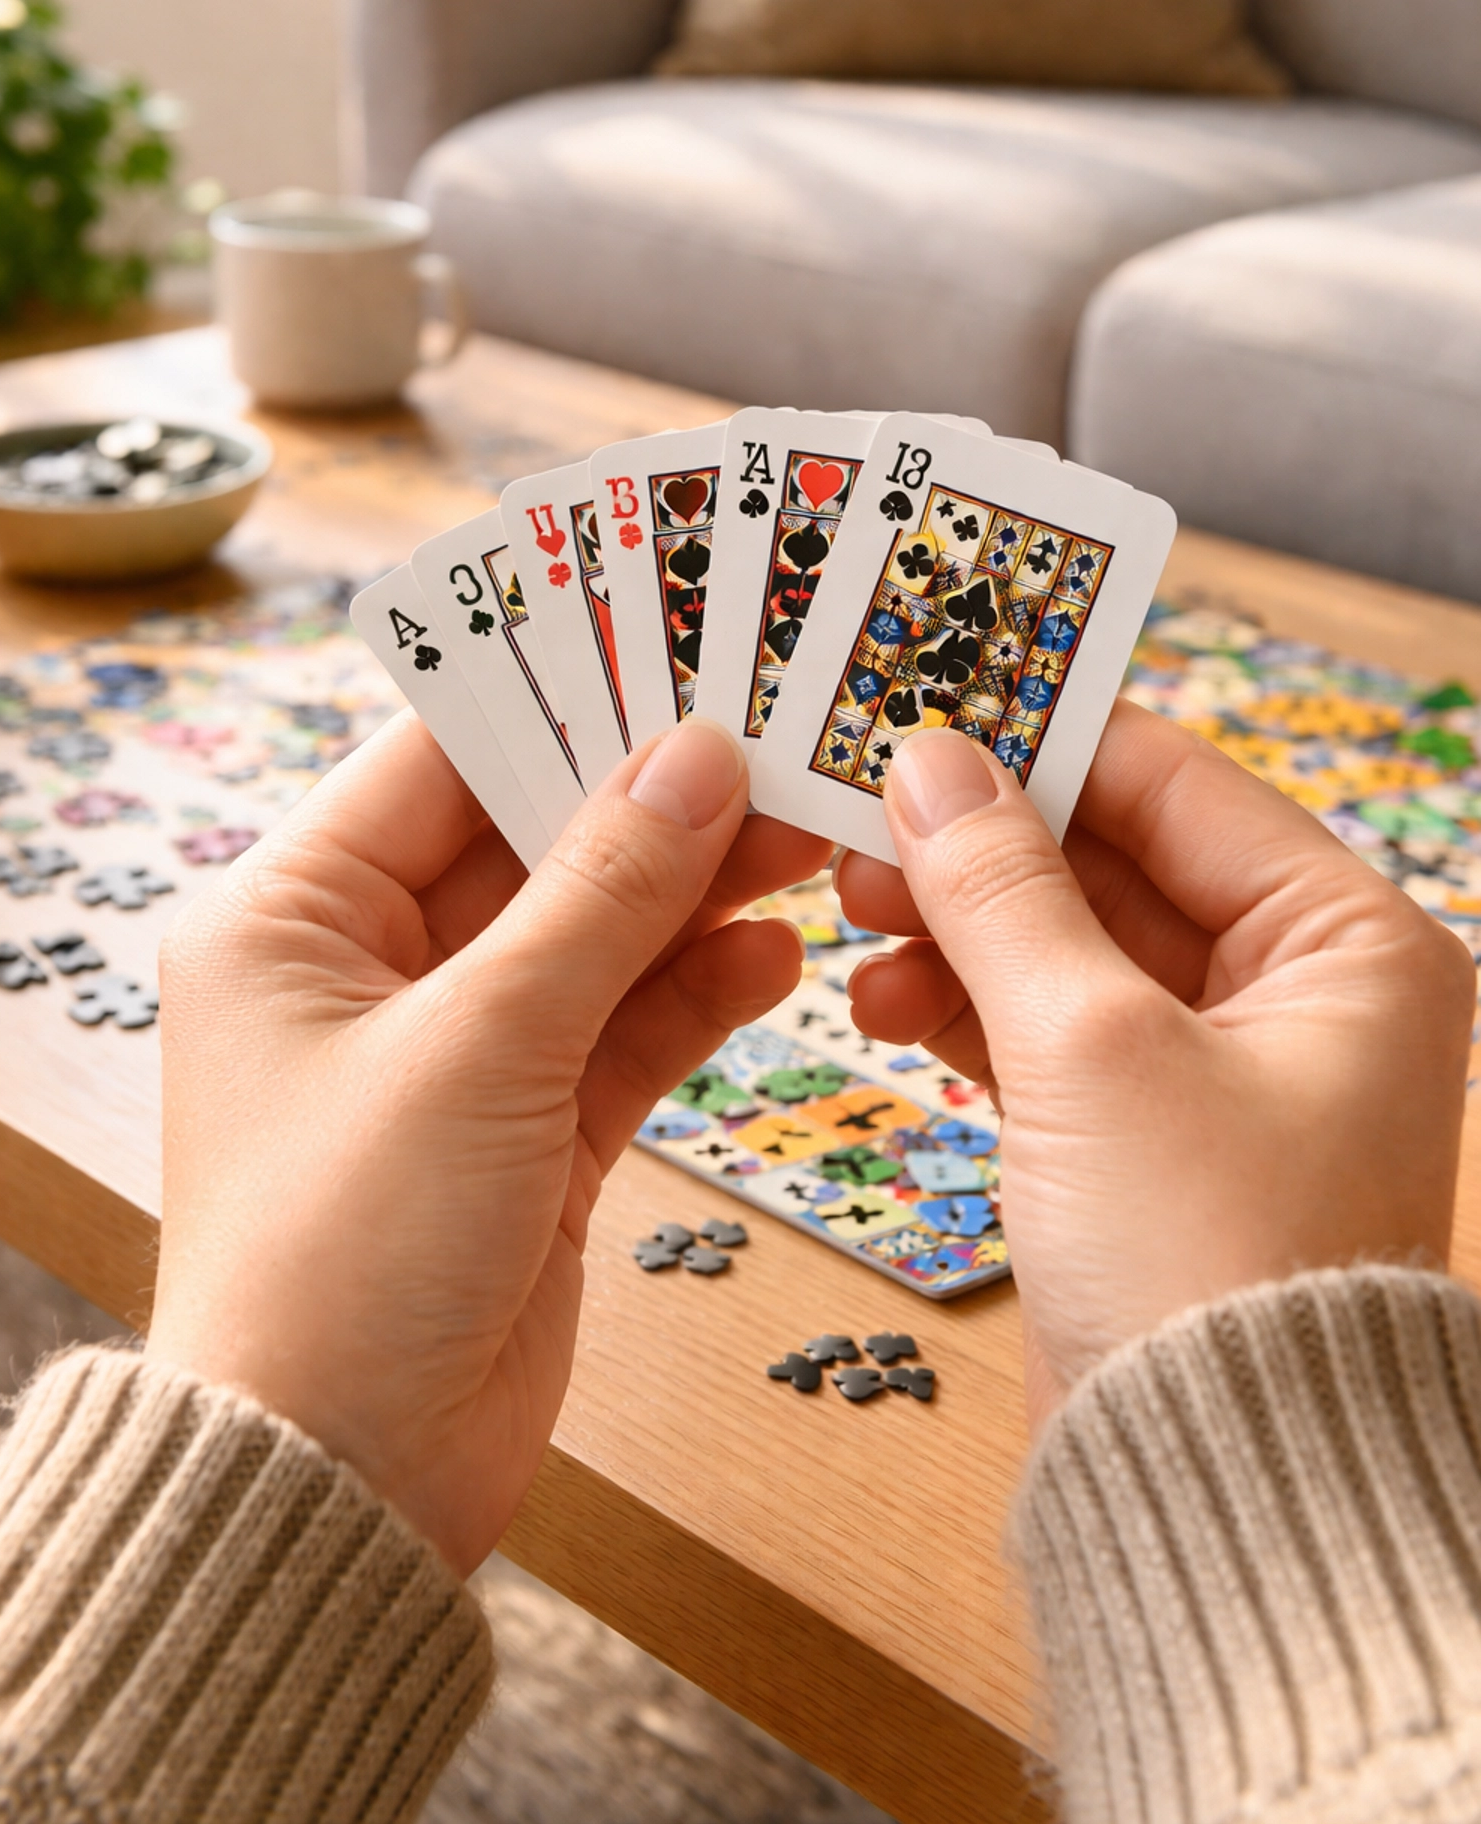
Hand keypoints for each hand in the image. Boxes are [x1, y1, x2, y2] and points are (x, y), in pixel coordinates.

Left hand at [148, 711, 827, 1573]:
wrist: (343, 1488)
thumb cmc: (344, 1255)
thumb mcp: (478, 1045)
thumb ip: (602, 896)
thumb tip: (696, 757)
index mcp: (295, 916)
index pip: (442, 759)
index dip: (562, 697)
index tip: (679, 642)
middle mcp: (369, 970)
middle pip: (534, 839)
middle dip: (655, 796)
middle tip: (780, 731)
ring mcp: (457, 1052)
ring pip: (595, 933)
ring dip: (695, 888)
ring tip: (809, 826)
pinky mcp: (531, 1134)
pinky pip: (625, 1027)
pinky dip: (697, 990)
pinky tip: (777, 949)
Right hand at [837, 704, 1474, 1427]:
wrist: (1209, 1494)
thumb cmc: (1208, 1270)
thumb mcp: (1091, 1046)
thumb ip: (1003, 889)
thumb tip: (930, 763)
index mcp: (1347, 944)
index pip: (1179, 784)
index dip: (1044, 739)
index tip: (926, 701)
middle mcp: (1300, 996)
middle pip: (1113, 861)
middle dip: (980, 842)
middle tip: (858, 813)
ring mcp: (1220, 1072)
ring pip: (1066, 947)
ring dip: (957, 923)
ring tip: (848, 908)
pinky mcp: (1148, 1141)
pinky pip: (1047, 1031)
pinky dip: (965, 1006)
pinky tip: (879, 994)